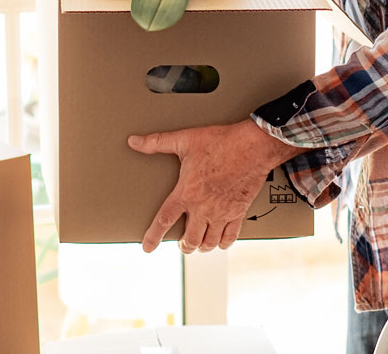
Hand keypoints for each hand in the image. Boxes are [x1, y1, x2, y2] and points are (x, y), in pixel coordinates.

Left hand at [128, 119, 303, 253]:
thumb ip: (157, 142)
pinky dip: (222, 243)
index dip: (153, 236)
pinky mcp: (238, 213)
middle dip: (183, 245)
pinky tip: (219, 241)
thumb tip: (134, 141)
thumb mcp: (185, 139)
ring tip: (197, 244)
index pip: (164, 220)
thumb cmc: (220, 142)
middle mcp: (203, 208)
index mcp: (186, 193)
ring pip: (208, 243)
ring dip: (201, 246)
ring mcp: (222, 213)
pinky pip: (230, 238)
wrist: (253, 147)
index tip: (147, 247)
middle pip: (189, 239)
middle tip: (181, 243)